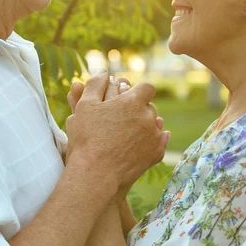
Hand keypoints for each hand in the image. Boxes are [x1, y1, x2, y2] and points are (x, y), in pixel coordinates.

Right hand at [65, 72, 170, 197]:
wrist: (96, 174)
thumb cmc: (88, 138)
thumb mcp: (85, 106)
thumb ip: (95, 84)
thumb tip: (104, 72)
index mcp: (133, 102)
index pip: (146, 88)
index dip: (137, 92)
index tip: (129, 98)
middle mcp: (148, 116)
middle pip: (150, 106)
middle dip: (140, 109)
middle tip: (125, 118)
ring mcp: (155, 136)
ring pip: (155, 123)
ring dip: (146, 125)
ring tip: (129, 132)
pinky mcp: (157, 153)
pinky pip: (160, 140)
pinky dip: (152, 140)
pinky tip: (141, 142)